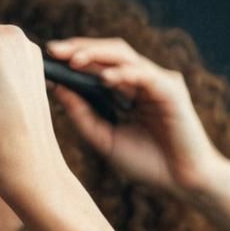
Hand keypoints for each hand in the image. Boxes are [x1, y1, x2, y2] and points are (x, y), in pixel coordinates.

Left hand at [46, 37, 226, 196]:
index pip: (98, 64)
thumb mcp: (104, 138)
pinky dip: (123, 75)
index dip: (74, 57)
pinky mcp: (172, 91)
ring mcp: (159, 82)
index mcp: (127, 90)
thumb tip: (56, 88)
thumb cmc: (146, 162)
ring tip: (73, 60)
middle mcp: (143, 81)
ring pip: (126, 57)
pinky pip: (145, 76)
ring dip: (98, 55)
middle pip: (110, 53)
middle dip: (81, 48)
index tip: (47, 57)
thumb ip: (82, 114)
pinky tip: (103, 79)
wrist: (182, 182)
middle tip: (53, 49)